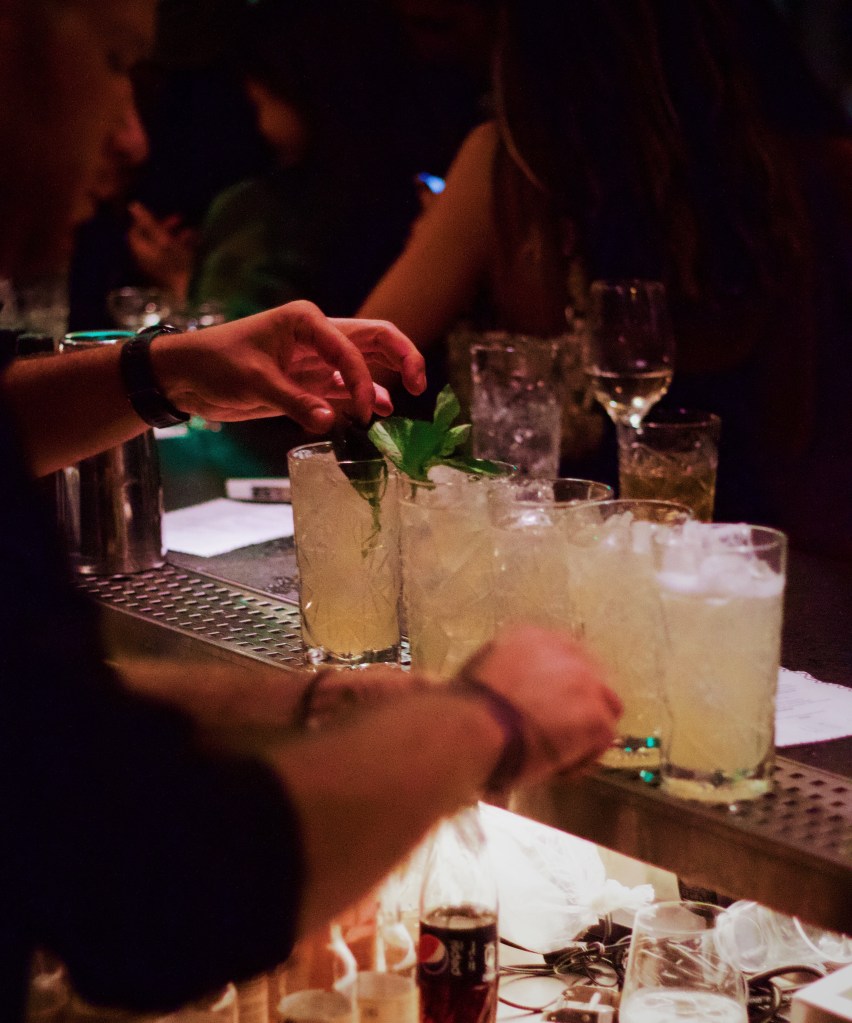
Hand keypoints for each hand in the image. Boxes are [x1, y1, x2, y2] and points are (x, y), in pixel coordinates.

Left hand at [126, 200, 195, 298]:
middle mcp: (147, 259)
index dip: (145, 220)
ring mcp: (159, 267)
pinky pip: (174, 255)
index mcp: (141, 251)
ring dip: (177, 235)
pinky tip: (196, 243)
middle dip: (165, 226)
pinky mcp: (172, 272)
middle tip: (180, 219)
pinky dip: (182, 246)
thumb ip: (148, 222)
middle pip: (150, 238)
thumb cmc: (177, 263)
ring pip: (164, 246)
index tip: (160, 212)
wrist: (192, 292)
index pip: (135, 231)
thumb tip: (131, 204)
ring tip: (193, 232)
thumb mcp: (164, 239)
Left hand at [152, 300, 426, 431]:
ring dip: (385, 381)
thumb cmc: (215, 364)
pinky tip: (375, 416)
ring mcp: (318, 359)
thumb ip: (294, 402)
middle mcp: (319, 335)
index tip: (361, 412)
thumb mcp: (253, 381)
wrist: (186, 377)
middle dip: (402, 358)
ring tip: (400, 409)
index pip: (353, 346)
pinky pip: (347, 388)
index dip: (364, 380)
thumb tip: (331, 423)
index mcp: (307, 321)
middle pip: (376, 339)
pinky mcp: (311, 382)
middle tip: (419, 386)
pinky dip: (363, 400)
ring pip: (367, 363)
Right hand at [454, 625, 621, 783]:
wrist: (471, 726)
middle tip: (560, 734)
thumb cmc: (462, 709)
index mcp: (532, 637)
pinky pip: (600, 743)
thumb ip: (504, 676)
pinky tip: (555, 768)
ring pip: (603, 710)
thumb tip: (501, 697)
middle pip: (592, 679)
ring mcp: (585, 682)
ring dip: (583, 733)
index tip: (549, 709)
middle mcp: (564, 651)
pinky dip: (581, 759)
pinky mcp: (595, 716)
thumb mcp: (481, 674)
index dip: (561, 687)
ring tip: (555, 756)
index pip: (564, 656)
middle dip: (580, 706)